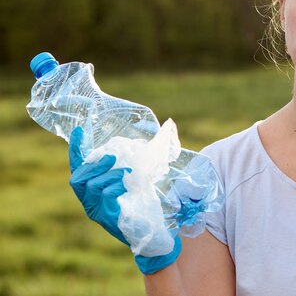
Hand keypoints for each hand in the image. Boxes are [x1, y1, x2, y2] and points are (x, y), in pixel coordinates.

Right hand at [68, 127, 181, 273]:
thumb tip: (133, 145)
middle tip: (113, 157)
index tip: (79, 130)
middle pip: (77, 178)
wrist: (150, 232)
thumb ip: (125, 167)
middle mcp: (88, 201)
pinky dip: (114, 186)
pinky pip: (104, 196)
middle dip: (94, 165)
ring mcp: (95, 211)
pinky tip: (126, 184)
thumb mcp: (132, 182)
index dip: (76, 150)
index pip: (77, 167)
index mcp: (92, 190)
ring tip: (125, 171)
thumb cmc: (140, 206)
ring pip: (90, 187)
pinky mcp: (105, 218)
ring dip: (108, 174)